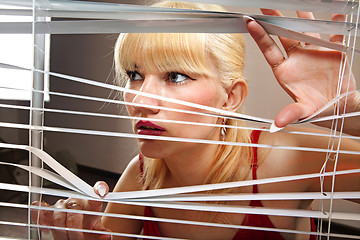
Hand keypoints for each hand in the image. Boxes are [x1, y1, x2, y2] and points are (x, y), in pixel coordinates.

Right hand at [31, 181, 110, 239]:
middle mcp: (76, 201)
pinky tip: (46, 227)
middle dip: (75, 229)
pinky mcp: (49, 210)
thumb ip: (101, 232)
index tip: (100, 192)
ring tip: (66, 238)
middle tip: (78, 239)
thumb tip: (107, 236)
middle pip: (74, 211)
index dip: (99, 188)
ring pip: (58, 214)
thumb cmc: (88, 224)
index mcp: (90, 202)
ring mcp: (62, 204)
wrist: (78, 226)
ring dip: (61, 230)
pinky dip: (40, 217)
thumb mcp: (97, 228)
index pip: (97, 190)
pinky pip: (41, 208)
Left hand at [246, 10, 358, 129]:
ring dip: (301, 16)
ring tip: (296, 2)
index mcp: (285, 71)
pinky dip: (335, 23)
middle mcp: (297, 58)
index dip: (260, 36)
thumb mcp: (304, 111)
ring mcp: (314, 52)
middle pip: (283, 34)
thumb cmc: (319, 109)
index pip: (269, 50)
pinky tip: (333, 12)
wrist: (341, 107)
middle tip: (266, 5)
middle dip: (275, 18)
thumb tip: (278, 123)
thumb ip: (290, 114)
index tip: (250, 22)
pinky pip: (334, 33)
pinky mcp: (333, 51)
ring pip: (306, 29)